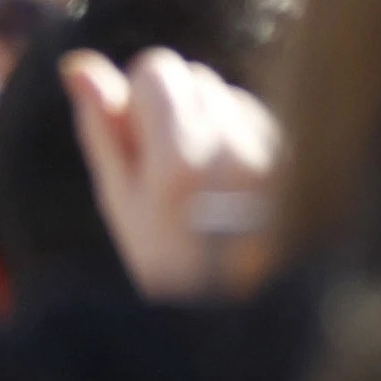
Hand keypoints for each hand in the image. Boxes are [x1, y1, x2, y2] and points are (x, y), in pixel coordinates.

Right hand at [62, 46, 281, 300]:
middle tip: (171, 164)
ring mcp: (274, 156)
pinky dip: (245, 139)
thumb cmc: (170, 261)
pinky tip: (239, 183)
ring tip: (208, 178)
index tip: (139, 133)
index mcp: (180, 158)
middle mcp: (234, 149)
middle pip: (196, 77)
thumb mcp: (120, 201)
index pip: (159, 68)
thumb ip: (102, 127)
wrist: (245, 315)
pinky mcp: (301, 164)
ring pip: (231, 97)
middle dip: (178, 108)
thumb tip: (80, 65)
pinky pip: (263, 122)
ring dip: (214, 121)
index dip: (141, 94)